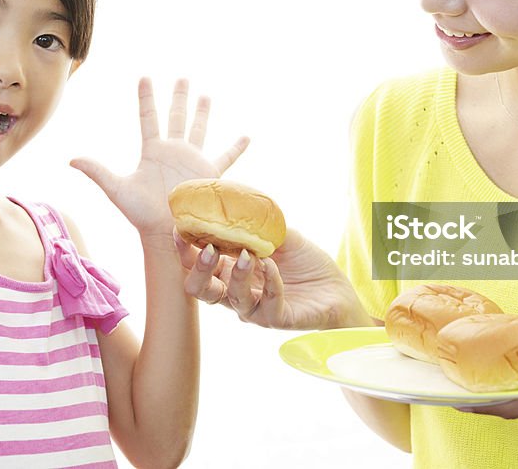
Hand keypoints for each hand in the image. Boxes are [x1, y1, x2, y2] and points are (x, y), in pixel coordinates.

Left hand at [71, 78, 248, 240]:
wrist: (167, 233)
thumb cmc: (141, 214)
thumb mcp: (117, 190)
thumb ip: (97, 172)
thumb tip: (70, 159)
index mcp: (153, 151)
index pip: (149, 117)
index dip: (146, 98)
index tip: (145, 77)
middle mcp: (173, 151)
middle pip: (176, 117)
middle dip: (179, 97)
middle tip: (183, 78)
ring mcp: (192, 160)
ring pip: (199, 129)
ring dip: (202, 113)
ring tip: (206, 96)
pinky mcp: (209, 174)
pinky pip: (226, 157)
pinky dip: (236, 148)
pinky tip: (247, 136)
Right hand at [177, 228, 372, 330]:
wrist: (337, 289)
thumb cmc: (305, 263)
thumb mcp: (280, 235)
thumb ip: (257, 223)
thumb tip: (235, 198)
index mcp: (230, 271)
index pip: (196, 264)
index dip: (185, 250)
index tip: (180, 229)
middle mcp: (237, 292)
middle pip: (201, 290)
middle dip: (199, 269)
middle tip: (209, 249)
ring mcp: (256, 309)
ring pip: (232, 299)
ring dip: (237, 275)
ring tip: (249, 255)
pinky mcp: (277, 319)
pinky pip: (267, 306)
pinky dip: (270, 283)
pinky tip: (273, 265)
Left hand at [455, 332, 517, 460]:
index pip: (511, 404)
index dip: (483, 401)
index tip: (457, 396)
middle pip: (496, 404)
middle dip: (468, 396)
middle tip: (439, 383)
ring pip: (499, 401)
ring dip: (476, 392)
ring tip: (449, 376)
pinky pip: (508, 398)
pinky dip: (491, 390)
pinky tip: (479, 375)